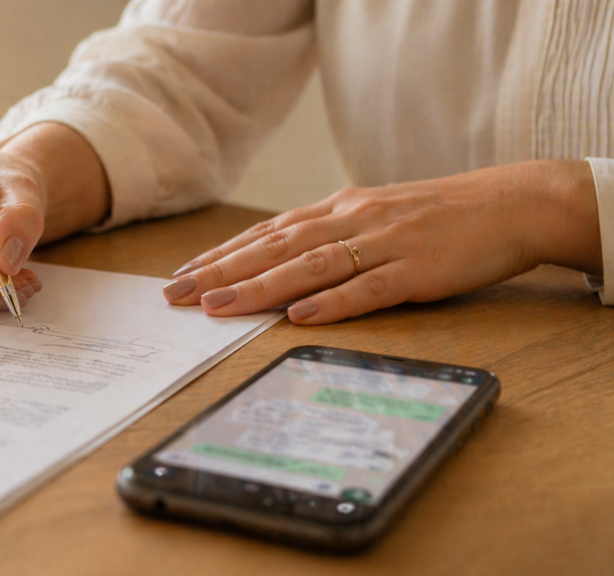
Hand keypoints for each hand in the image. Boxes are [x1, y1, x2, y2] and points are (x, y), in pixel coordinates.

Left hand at [162, 160, 600, 323]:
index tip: (184, 276)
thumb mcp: (374, 217)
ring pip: (311, 266)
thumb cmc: (435, 217)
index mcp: (340, 210)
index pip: (268, 234)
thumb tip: (279, 262)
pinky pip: (369, 288)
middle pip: (275, 248)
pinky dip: (333, 302)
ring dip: (260, 287)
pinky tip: (300, 316)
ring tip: (218, 306)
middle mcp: (352, 221)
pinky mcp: (417, 270)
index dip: (223, 255)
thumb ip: (329, 236)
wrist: (508, 204)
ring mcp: (384, 244)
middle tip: (177, 295)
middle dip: (222, 272)